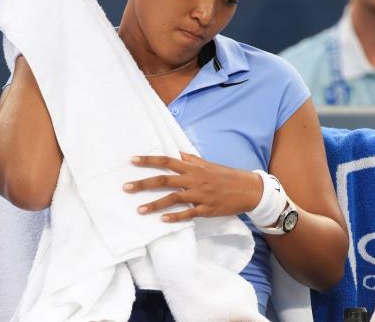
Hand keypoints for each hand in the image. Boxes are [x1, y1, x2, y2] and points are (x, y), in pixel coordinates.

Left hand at [123, 152, 262, 221]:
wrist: (249, 189)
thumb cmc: (226, 176)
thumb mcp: (208, 164)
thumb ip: (191, 160)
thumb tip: (176, 153)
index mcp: (193, 168)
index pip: (167, 161)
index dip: (149, 160)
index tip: (132, 160)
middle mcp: (194, 180)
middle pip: (164, 180)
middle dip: (143, 183)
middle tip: (126, 187)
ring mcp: (200, 195)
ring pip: (173, 199)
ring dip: (154, 204)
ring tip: (139, 210)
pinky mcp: (207, 209)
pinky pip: (188, 214)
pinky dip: (175, 217)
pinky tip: (162, 220)